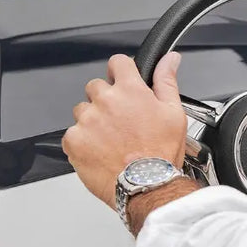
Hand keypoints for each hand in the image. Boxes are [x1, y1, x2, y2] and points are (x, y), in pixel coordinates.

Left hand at [63, 52, 186, 208]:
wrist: (146, 186)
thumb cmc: (161, 153)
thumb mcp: (174, 113)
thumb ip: (167, 81)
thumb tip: (170, 59)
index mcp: (130, 90)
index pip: (117, 63)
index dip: (120, 72)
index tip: (122, 83)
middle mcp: (106, 101)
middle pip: (96, 87)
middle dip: (106, 100)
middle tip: (120, 122)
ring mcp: (87, 120)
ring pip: (82, 111)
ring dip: (92, 121)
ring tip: (110, 141)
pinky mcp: (73, 140)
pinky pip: (72, 133)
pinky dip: (82, 141)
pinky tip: (100, 152)